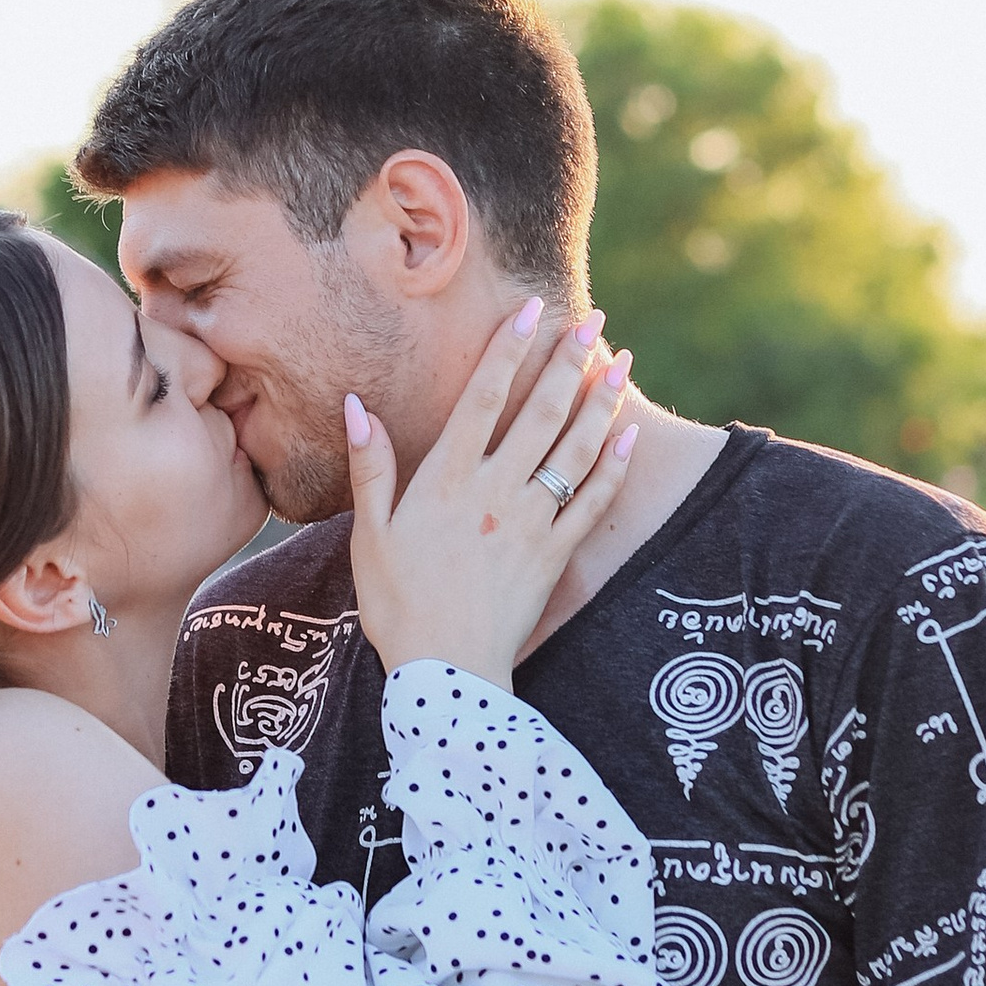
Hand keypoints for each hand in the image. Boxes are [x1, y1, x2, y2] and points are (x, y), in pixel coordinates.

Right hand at [348, 302, 634, 686]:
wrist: (446, 674)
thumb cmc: (398, 605)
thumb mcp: (369, 536)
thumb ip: (371, 468)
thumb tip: (356, 406)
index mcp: (447, 480)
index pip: (482, 399)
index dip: (508, 351)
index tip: (532, 311)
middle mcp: (496, 491)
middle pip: (541, 413)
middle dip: (569, 362)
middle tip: (595, 320)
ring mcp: (532, 522)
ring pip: (575, 449)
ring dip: (602, 401)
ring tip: (623, 362)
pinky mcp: (556, 554)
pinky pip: (593, 502)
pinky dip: (615, 466)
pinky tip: (630, 434)